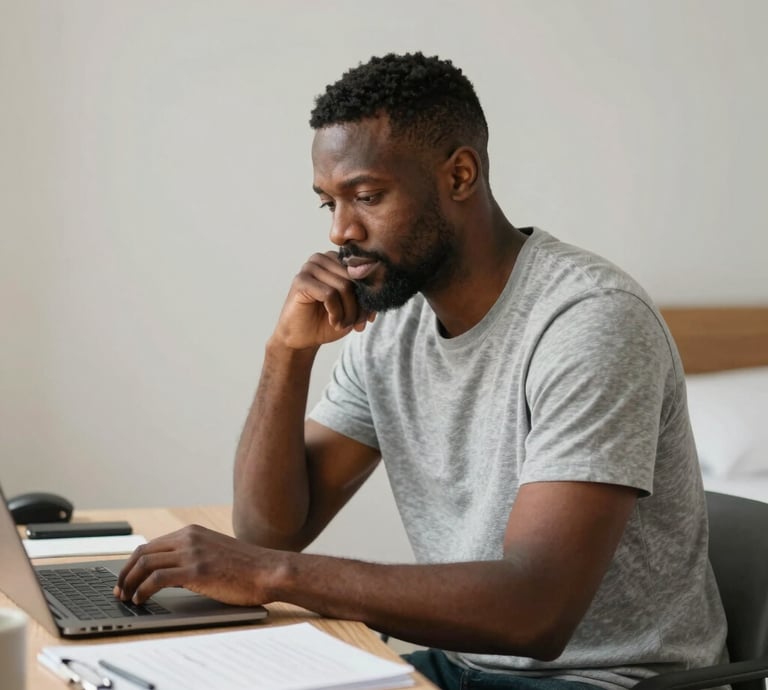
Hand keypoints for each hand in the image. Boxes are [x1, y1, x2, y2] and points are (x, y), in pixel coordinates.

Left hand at [113, 525, 281, 605]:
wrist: (268, 571)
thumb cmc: (246, 568)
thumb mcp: (213, 554)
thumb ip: (191, 557)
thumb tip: (164, 575)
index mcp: (192, 532)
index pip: (150, 545)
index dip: (131, 565)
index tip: (124, 581)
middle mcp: (189, 538)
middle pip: (142, 552)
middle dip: (125, 574)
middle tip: (119, 591)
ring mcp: (192, 552)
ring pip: (145, 564)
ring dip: (130, 583)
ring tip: (127, 599)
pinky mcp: (197, 570)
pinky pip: (157, 579)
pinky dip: (143, 591)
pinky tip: (141, 600)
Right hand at [272, 251, 374, 349]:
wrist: (303, 337)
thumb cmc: (328, 320)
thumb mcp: (354, 308)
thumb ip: (367, 296)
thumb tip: (382, 290)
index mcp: (336, 259)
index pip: (362, 271)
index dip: (368, 296)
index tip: (369, 317)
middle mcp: (322, 258)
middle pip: (354, 278)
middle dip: (359, 306)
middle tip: (356, 324)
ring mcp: (309, 267)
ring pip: (344, 286)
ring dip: (348, 312)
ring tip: (343, 324)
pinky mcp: (301, 281)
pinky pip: (329, 294)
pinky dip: (336, 312)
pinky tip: (334, 321)